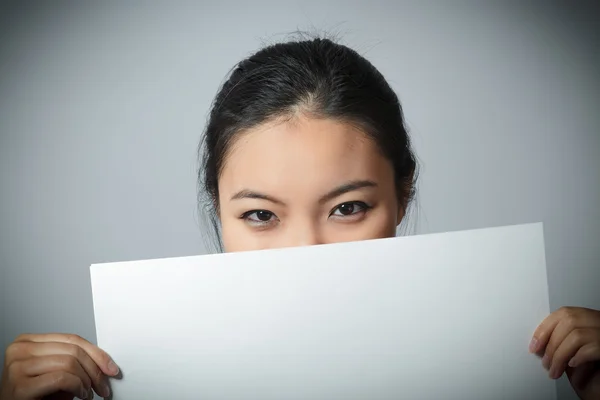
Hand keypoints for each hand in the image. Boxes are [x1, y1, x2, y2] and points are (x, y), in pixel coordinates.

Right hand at [0, 333, 118, 399]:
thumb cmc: (35, 396)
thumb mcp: (56, 372)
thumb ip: (73, 360)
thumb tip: (104, 361)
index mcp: (28, 341)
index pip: (72, 339)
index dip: (97, 353)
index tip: (111, 367)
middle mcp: (19, 349)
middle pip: (73, 349)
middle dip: (95, 369)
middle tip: (103, 386)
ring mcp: (17, 366)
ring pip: (69, 362)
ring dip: (86, 381)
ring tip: (88, 393)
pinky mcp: (20, 386)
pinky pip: (62, 378)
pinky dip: (78, 387)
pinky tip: (80, 395)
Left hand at [530, 307, 599, 399]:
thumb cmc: (594, 354)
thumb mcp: (579, 340)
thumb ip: (564, 336)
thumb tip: (540, 343)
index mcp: (589, 315)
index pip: (563, 313)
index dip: (545, 329)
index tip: (534, 345)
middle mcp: (598, 320)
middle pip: (569, 323)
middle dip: (551, 345)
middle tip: (544, 363)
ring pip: (577, 336)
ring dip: (560, 356)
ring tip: (555, 370)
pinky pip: (592, 348)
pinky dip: (578, 357)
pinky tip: (572, 365)